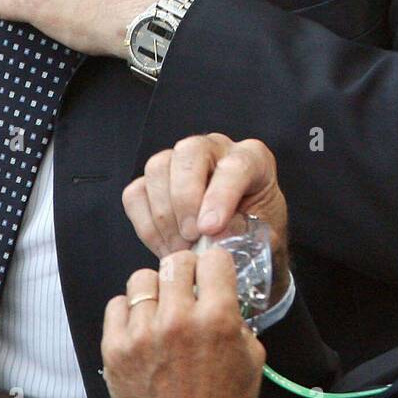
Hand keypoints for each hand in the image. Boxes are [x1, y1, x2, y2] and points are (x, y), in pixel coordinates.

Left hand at [101, 250, 264, 397]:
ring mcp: (143, 333)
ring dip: (155, 293)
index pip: (214, 259)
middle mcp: (178, 320)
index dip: (214, 268)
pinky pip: (116, 304)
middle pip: (175, 261)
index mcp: (217, 320)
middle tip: (187, 292)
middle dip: (185, 274)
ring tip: (162, 314)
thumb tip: (221, 289)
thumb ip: (238, 319)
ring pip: (142, 278)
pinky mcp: (115, 348)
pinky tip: (142, 331)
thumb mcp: (250, 360)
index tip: (212, 276)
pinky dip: (128, 314)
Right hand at [123, 133, 290, 304]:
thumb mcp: (263, 238)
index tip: (209, 229)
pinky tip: (166, 247)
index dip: (219, 197)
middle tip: (191, 237)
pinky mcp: (155, 180)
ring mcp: (180, 160)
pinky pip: (135, 193)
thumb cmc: (256, 235)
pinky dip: (146, 225)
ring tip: (180, 248)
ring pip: (157, 168)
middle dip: (185, 199)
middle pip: (189, 152)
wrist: (241, 246)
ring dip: (163, 215)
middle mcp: (215, 149)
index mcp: (252, 158)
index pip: (235, 165)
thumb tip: (213, 236)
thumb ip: (243, 235)